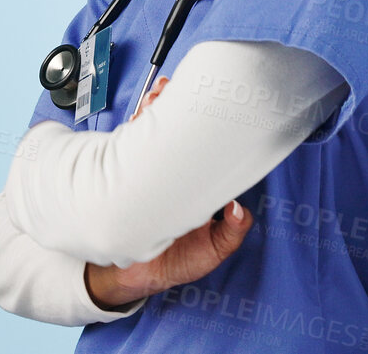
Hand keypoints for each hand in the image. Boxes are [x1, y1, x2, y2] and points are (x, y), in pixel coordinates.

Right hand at [83, 76, 253, 309]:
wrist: (136, 276)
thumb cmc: (178, 260)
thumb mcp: (214, 250)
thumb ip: (231, 233)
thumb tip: (239, 209)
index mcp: (201, 185)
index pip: (207, 147)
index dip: (208, 128)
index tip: (208, 108)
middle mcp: (177, 174)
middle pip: (179, 132)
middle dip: (176, 107)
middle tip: (172, 92)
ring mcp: (152, 172)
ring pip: (155, 132)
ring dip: (155, 109)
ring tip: (156, 97)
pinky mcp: (128, 175)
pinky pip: (131, 145)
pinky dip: (135, 126)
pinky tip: (140, 114)